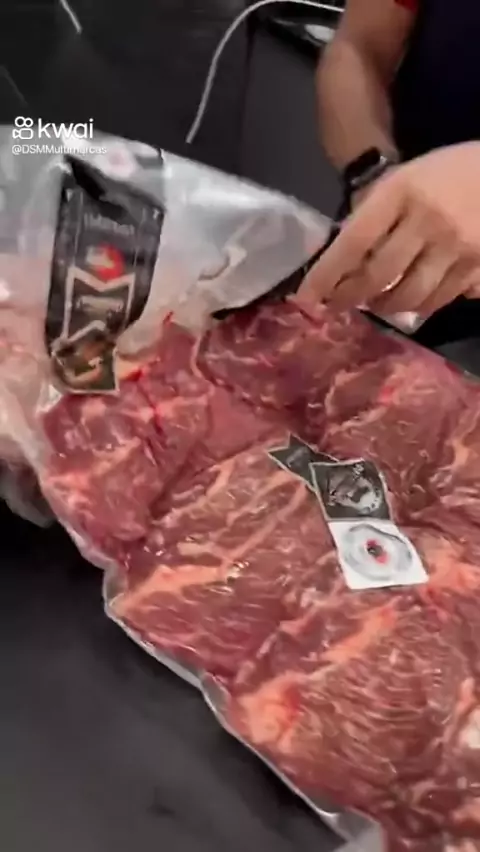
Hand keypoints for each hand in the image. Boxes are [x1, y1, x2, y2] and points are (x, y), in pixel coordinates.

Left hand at [301, 143, 479, 317]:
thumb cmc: (448, 172)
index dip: (326, 275)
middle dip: (351, 297)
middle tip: (337, 306)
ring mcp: (459, 247)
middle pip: (379, 276)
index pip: (354, 242)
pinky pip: (443, 299)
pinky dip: (423, 305)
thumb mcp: (405, 179)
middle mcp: (429, 222)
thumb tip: (342, 262)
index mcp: (403, 192)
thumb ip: (374, 215)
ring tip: (376, 303)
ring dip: (386, 307)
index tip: (306, 298)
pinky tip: (414, 300)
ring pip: (411, 297)